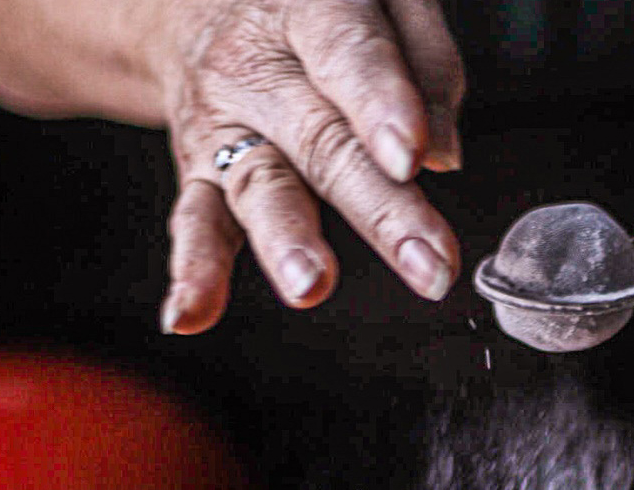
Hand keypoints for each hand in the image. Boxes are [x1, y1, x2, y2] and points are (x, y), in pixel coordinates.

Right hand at [155, 0, 465, 332]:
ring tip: (311, 285)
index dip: (379, 103)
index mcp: (309, 7)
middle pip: (322, 141)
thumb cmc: (315, 6)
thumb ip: (425, 62)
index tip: (412, 154)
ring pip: (259, 186)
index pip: (347, 53)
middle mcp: (257, 67)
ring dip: (286, 241)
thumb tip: (444, 153)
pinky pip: (195, 221)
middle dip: (378, 209)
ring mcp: (224, 125)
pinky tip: (188, 315)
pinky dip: (193, 272)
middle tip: (426, 263)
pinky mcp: (202, 172)